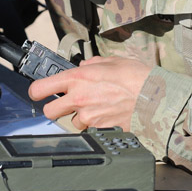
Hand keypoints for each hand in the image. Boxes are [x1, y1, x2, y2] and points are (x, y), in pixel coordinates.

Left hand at [28, 56, 150, 130]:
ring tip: (98, 107)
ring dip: (80, 117)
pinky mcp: (99, 129)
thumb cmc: (137, 77)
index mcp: (77, 78)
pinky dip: (96, 124)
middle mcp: (78, 99)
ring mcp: (88, 117)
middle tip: (66, 103)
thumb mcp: (111, 61)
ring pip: (72, 122)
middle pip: (49, 111)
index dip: (36, 91)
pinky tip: (108, 114)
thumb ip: (91, 64)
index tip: (37, 92)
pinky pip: (90, 129)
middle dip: (55, 108)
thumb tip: (83, 68)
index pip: (40, 88)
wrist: (155, 97)